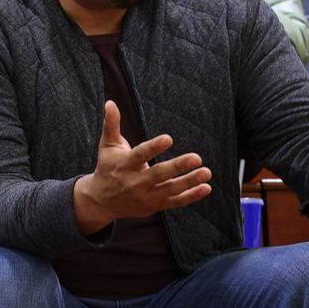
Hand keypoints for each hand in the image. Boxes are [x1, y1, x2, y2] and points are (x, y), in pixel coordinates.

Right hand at [73, 101, 211, 234]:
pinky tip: (205, 187)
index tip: (168, 138)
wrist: (102, 201)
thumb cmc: (108, 167)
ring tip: (206, 172)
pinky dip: (191, 196)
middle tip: (197, 157)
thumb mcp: (107, 146)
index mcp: (125, 165)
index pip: (140, 155)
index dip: (153, 148)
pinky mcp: (155, 205)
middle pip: (158, 174)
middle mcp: (135, 182)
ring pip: (170, 189)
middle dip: (178, 167)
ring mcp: (146, 196)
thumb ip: (111, 124)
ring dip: (189, 181)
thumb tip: (110, 102)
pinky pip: (175, 202)